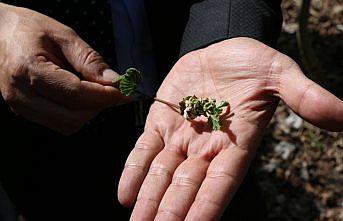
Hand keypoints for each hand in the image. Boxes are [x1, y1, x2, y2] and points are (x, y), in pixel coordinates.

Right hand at [0, 3, 124, 133]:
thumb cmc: (28, 29)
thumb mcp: (64, 35)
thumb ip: (90, 60)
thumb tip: (115, 82)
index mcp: (29, 69)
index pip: (76, 95)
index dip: (105, 96)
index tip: (123, 90)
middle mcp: (21, 94)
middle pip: (73, 118)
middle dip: (98, 106)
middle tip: (111, 90)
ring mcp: (20, 106)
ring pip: (67, 125)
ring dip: (88, 111)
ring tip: (93, 90)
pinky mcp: (25, 111)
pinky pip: (59, 122)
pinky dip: (76, 113)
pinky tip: (79, 95)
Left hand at [118, 37, 342, 219]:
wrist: (222, 49)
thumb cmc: (253, 64)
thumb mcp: (280, 75)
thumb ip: (304, 96)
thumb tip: (342, 116)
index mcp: (236, 144)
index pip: (221, 182)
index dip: (208, 205)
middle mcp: (206, 147)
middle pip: (187, 187)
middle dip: (171, 212)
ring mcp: (181, 136)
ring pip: (162, 174)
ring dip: (150, 199)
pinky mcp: (161, 121)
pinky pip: (145, 150)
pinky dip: (135, 170)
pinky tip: (124, 194)